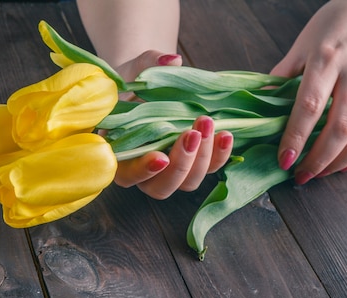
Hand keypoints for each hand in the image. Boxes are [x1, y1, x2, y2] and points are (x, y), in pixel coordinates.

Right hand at [112, 50, 233, 198]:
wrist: (152, 85)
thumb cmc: (135, 80)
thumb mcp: (135, 69)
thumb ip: (148, 65)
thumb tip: (172, 60)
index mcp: (120, 155)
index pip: (128, 175)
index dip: (144, 170)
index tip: (161, 157)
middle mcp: (145, 172)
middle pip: (163, 187)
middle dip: (181, 163)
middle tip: (193, 133)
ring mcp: (172, 171)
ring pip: (189, 182)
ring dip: (203, 158)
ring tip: (209, 124)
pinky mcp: (195, 163)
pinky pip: (210, 169)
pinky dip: (220, 155)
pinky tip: (226, 134)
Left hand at [271, 0, 346, 183]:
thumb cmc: (333, 25)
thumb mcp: (301, 44)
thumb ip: (282, 76)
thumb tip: (260, 105)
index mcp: (327, 59)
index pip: (310, 106)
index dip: (296, 137)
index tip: (284, 160)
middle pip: (340, 128)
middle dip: (318, 159)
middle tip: (300, 176)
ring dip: (339, 162)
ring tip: (319, 174)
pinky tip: (344, 164)